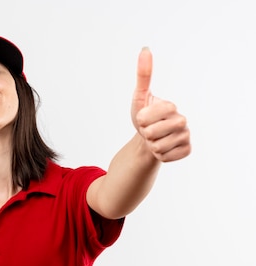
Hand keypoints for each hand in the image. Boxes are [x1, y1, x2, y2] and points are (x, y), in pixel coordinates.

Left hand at [131, 47, 190, 161]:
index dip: (140, 120)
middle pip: (152, 133)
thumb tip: (145, 49)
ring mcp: (186, 136)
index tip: (143, 118)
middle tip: (149, 131)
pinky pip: (165, 157)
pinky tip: (162, 148)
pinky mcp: (186, 150)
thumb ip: (143, 75)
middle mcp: (183, 120)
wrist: (148, 139)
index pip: (145, 117)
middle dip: (144, 134)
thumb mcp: (139, 98)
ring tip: (155, 139)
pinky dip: (159, 155)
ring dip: (151, 146)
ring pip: (158, 147)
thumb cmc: (143, 118)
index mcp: (171, 106)